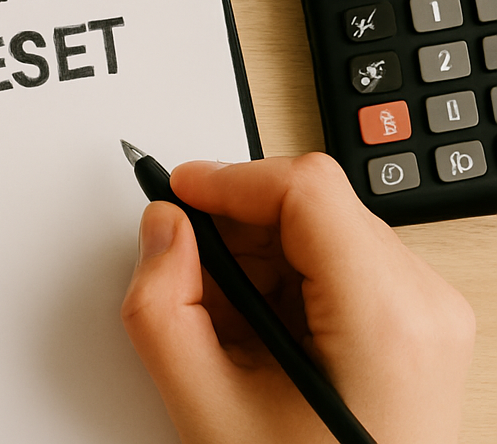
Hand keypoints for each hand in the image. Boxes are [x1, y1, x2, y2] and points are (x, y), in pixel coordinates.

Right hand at [121, 154, 474, 443]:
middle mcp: (423, 303)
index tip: (180, 192)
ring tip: (225, 316)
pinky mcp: (417, 321)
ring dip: (256, 252)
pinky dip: (284, 275)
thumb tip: (164, 229)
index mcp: (385, 319)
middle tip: (189, 267)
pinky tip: (259, 327)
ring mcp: (427, 312)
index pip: (305, 189)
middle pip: (311, 203)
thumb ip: (162, 307)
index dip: (230, 179)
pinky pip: (338, 257)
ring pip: (321, 225)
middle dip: (235, 223)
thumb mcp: (208, 412)